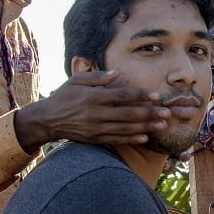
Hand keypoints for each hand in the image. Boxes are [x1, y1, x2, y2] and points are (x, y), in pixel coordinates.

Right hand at [14, 70, 170, 152]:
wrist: (47, 120)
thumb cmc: (64, 96)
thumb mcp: (76, 80)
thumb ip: (97, 76)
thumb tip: (117, 73)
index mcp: (92, 97)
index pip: (122, 96)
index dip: (140, 95)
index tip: (157, 95)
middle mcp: (95, 114)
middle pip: (128, 114)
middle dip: (149, 114)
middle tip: (167, 113)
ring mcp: (95, 128)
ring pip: (125, 128)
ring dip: (145, 127)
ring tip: (162, 126)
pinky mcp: (94, 139)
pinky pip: (116, 140)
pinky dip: (131, 139)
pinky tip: (145, 138)